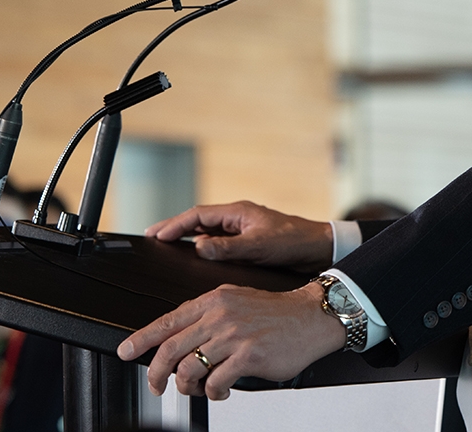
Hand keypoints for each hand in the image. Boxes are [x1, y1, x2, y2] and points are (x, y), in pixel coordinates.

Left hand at [116, 282, 345, 398]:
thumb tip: (179, 338)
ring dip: (187, 386)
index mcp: (212, 300)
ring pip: (189, 368)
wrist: (310, 317)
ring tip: (197, 389)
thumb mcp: (235, 302)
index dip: (142, 339)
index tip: (127, 351)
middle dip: (157, 372)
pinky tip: (221, 390)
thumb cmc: (274, 314)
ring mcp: (233, 335)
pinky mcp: (248, 355)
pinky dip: (213, 392)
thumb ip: (207, 316)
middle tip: (156, 385)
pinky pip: (215, 382)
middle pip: (171, 348)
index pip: (167, 321)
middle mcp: (219, 315)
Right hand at [146, 201, 332, 270]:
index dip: (174, 225)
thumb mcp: (259, 246)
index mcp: (238, 212)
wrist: (319, 249)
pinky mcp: (248, 243)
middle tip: (152, 238)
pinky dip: (204, 248)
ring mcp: (242, 230)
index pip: (197, 215)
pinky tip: (196, 258)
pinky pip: (219, 243)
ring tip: (166, 247)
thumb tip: (199, 247)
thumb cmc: (294, 242)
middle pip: (198, 222)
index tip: (155, 235)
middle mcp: (238, 219)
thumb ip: (229, 247)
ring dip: (187, 238)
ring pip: (208, 232)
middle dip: (175, 229)